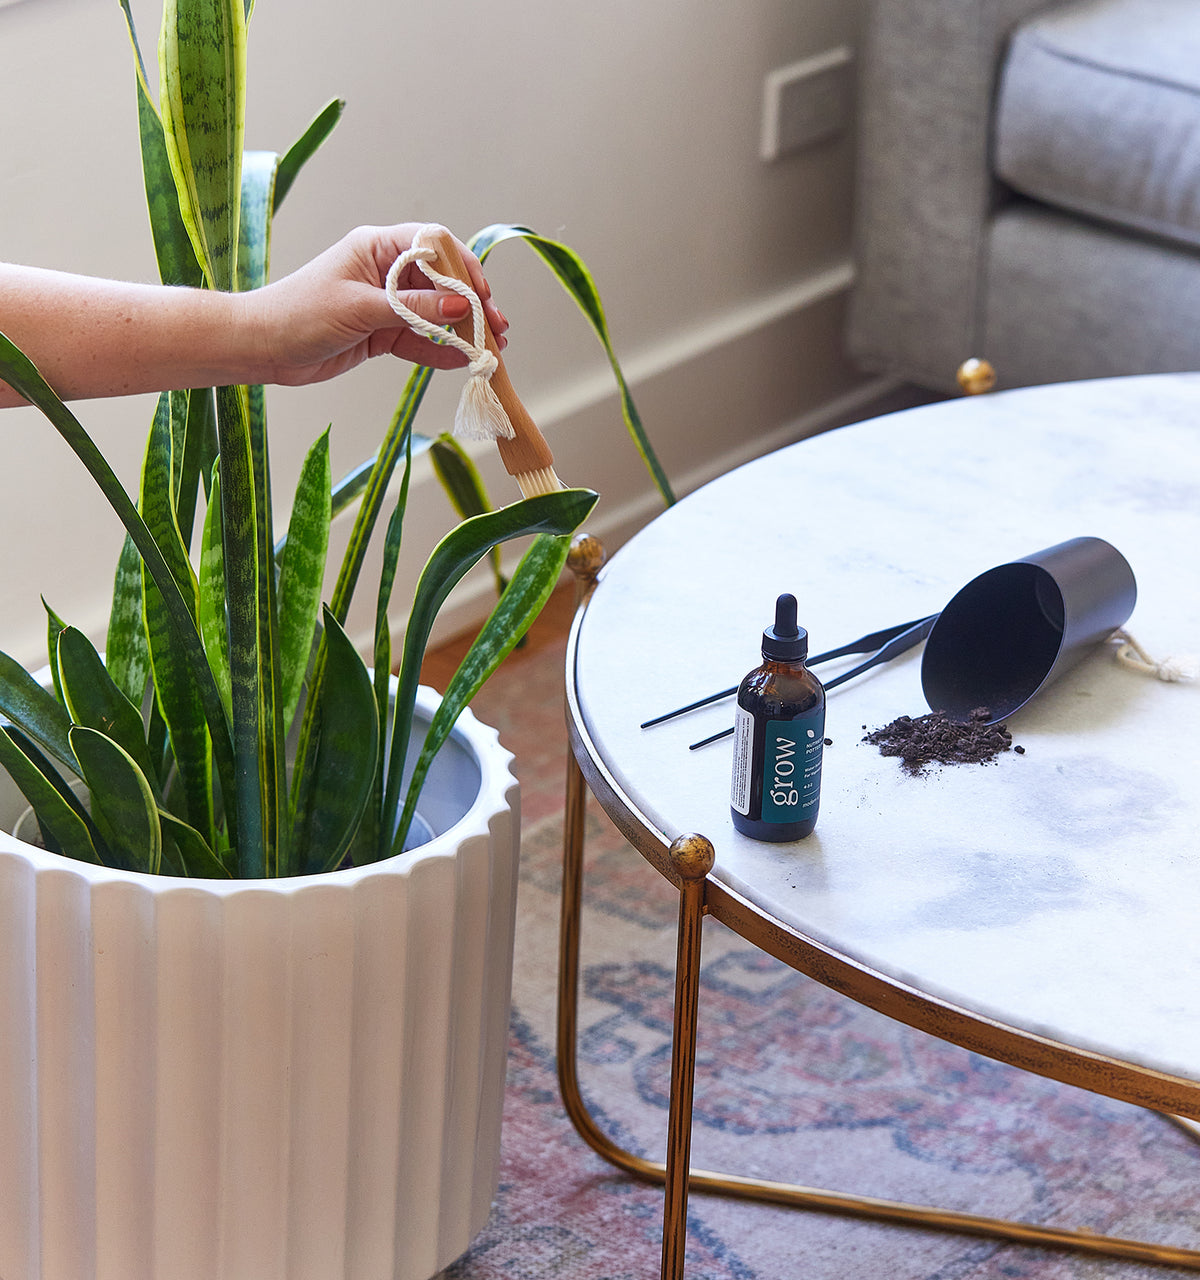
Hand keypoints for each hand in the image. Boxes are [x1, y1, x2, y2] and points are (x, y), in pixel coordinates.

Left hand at [247, 224, 509, 386]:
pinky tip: (462, 363)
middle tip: (497, 329)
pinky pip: (419, 340)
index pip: (434, 246)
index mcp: (378, 247)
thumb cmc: (299, 313)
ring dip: (462, 332)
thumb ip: (413, 309)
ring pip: (435, 314)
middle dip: (472, 306)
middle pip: (441, 283)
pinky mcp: (381, 332)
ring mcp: (385, 303)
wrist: (262, 347)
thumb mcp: (360, 309)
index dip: (463, 269)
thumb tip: (462, 308)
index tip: (482, 297)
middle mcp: (385, 271)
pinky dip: (440, 352)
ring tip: (490, 350)